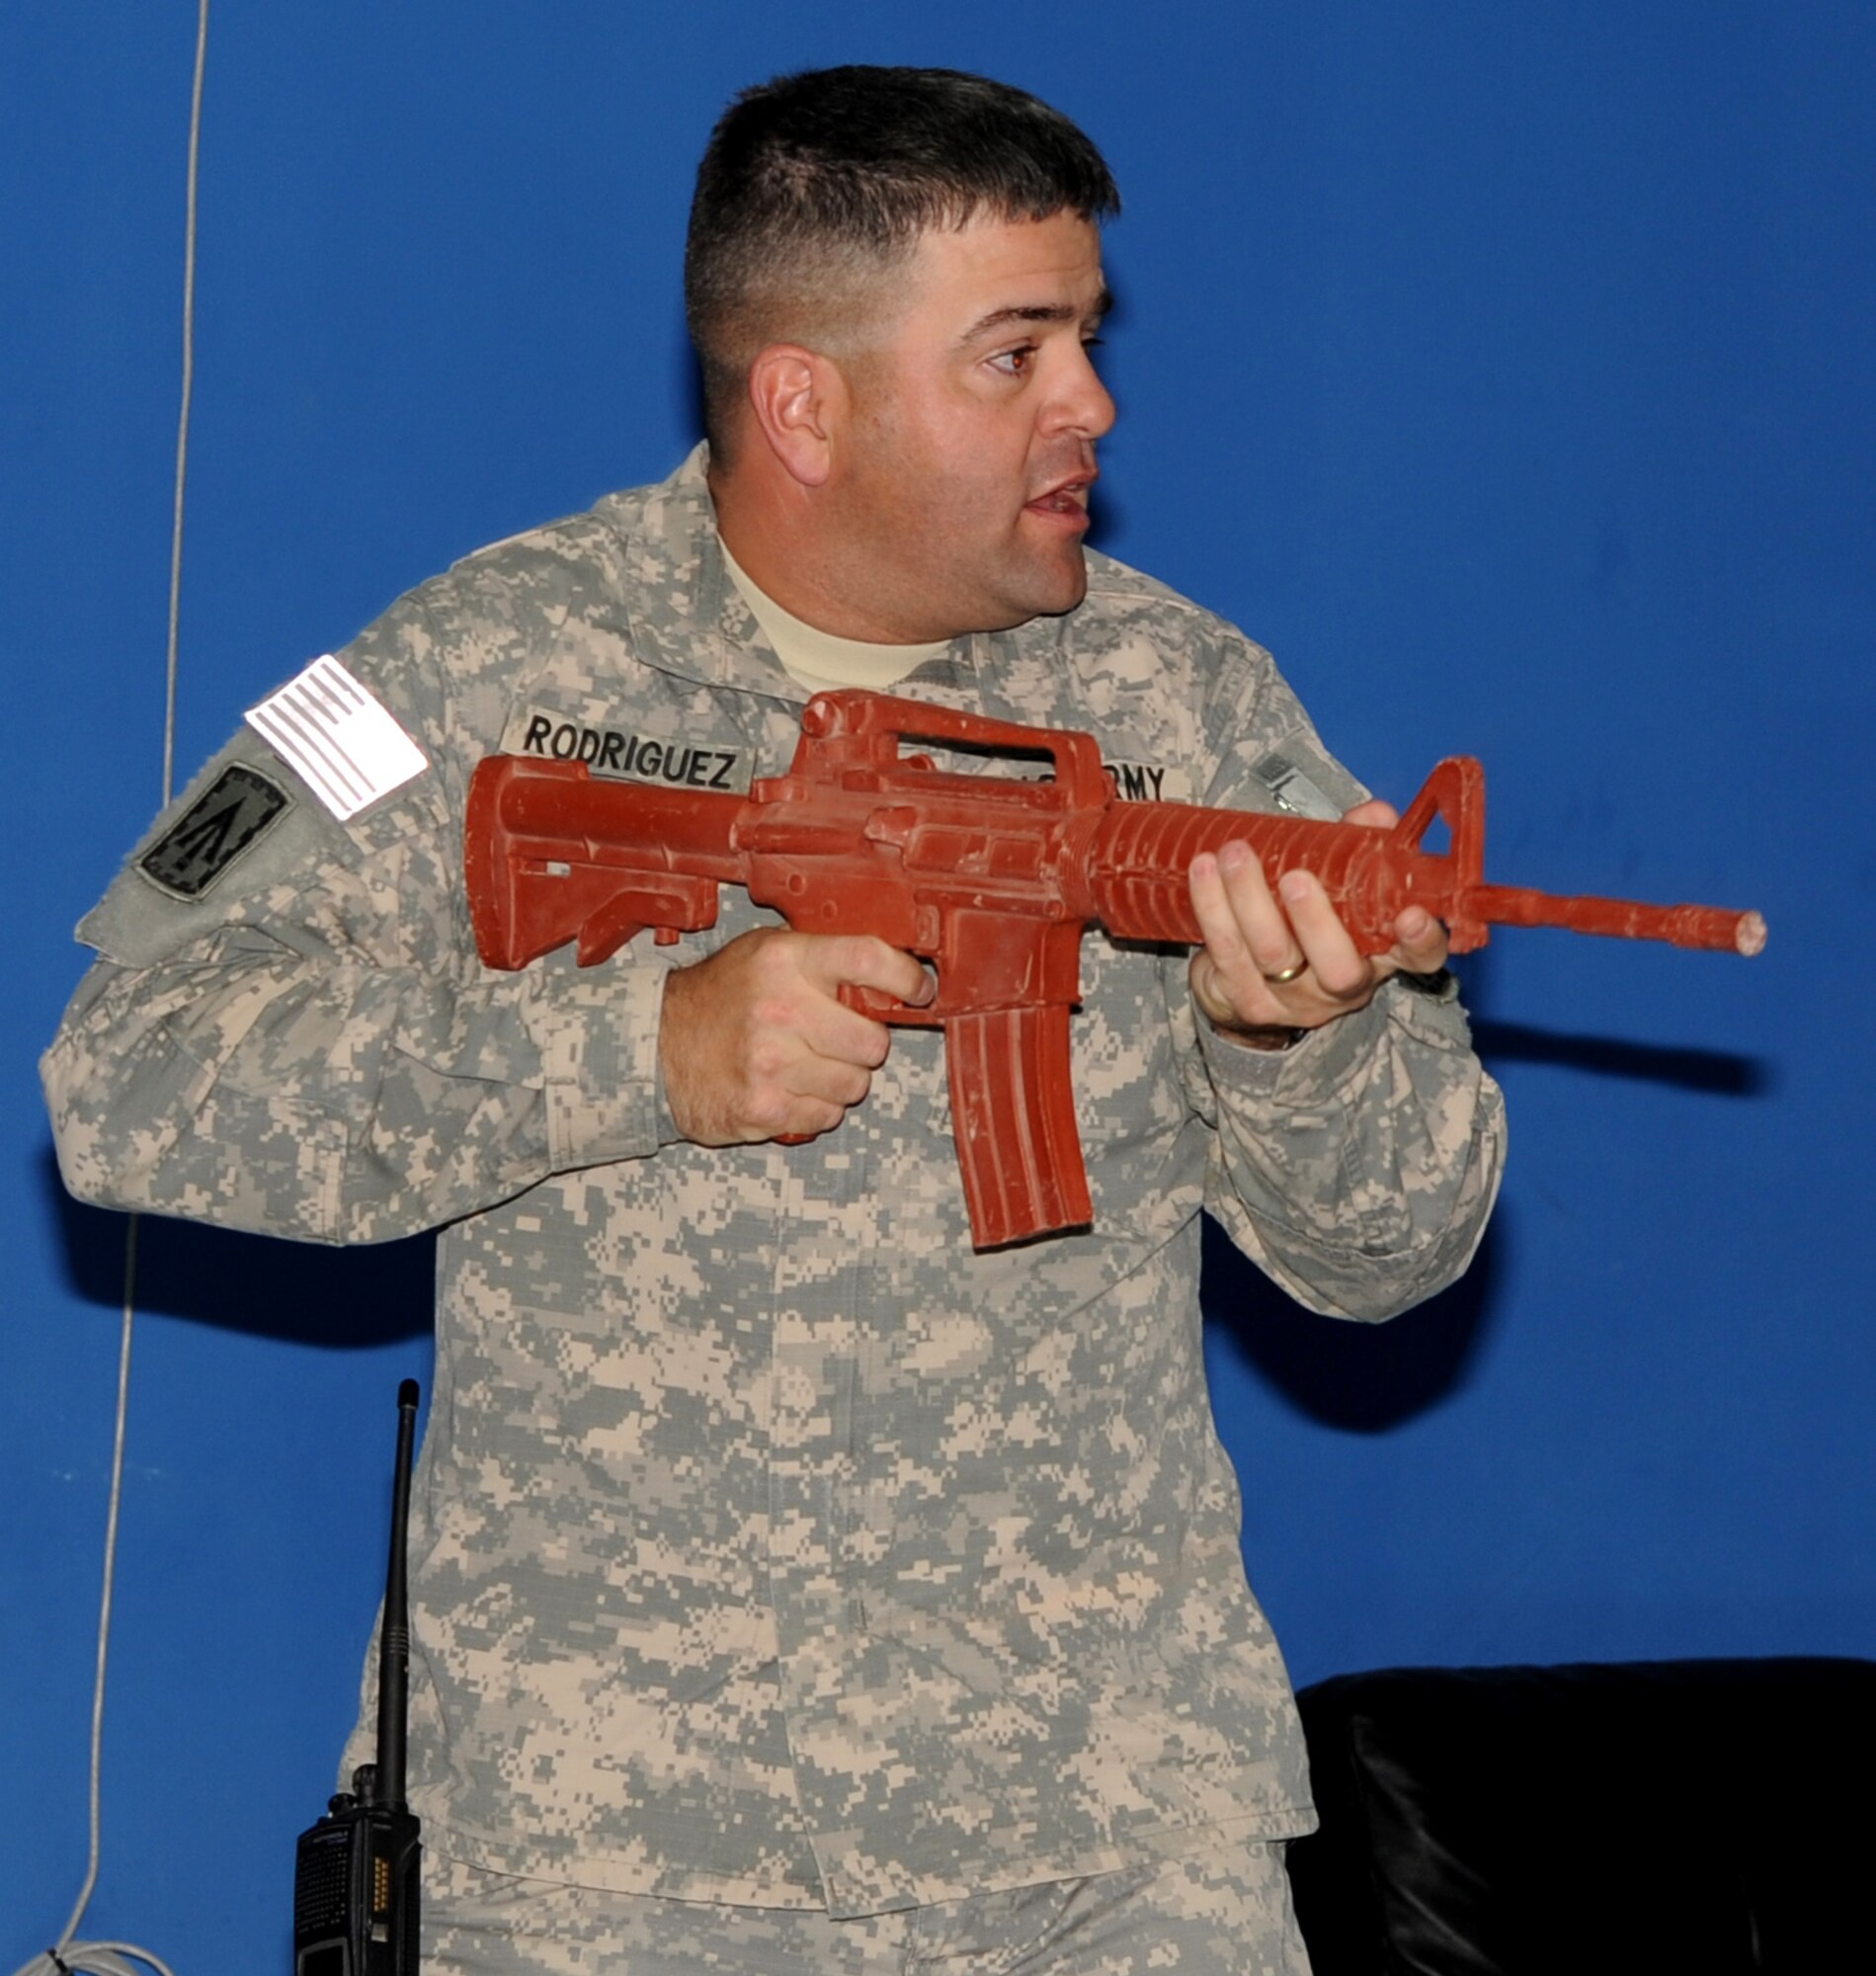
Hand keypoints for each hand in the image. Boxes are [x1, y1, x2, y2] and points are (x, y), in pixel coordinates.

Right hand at [660, 927, 932, 1144]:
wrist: (654, 1047)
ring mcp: (771, 1063)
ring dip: (839, 1081)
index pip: (870, 960)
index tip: (918, 991)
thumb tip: (894, 967)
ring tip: (804, 1065)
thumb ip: (822, 956)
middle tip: (837, 1039)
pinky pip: (826, 1117)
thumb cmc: (720, 998)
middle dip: (863, 1045)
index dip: (907, 979)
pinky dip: (815, 1109)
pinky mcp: (763, 1109)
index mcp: (785, 959)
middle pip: (873, 1041)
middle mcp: (779, 1008)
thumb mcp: (763, 953)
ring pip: (855, 1086)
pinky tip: (787, 1089)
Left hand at [1186, 798, 1449, 1043]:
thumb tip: (1374, 813)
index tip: (1411, 915)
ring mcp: (1293, 1000)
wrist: (1250, 981)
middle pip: (1339, 970)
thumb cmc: (1306, 920)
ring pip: (1271, 954)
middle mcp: (1342, 986)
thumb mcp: (1341, 884)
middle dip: (1316, 922)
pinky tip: (1203, 871)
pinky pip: (1226, 951)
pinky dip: (1212, 907)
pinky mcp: (1245, 999)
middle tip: (1295, 878)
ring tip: (1234, 854)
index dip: (1423, 941)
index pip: (1420, 959)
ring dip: (1249, 898)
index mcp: (1380, 955)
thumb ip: (1360, 847)